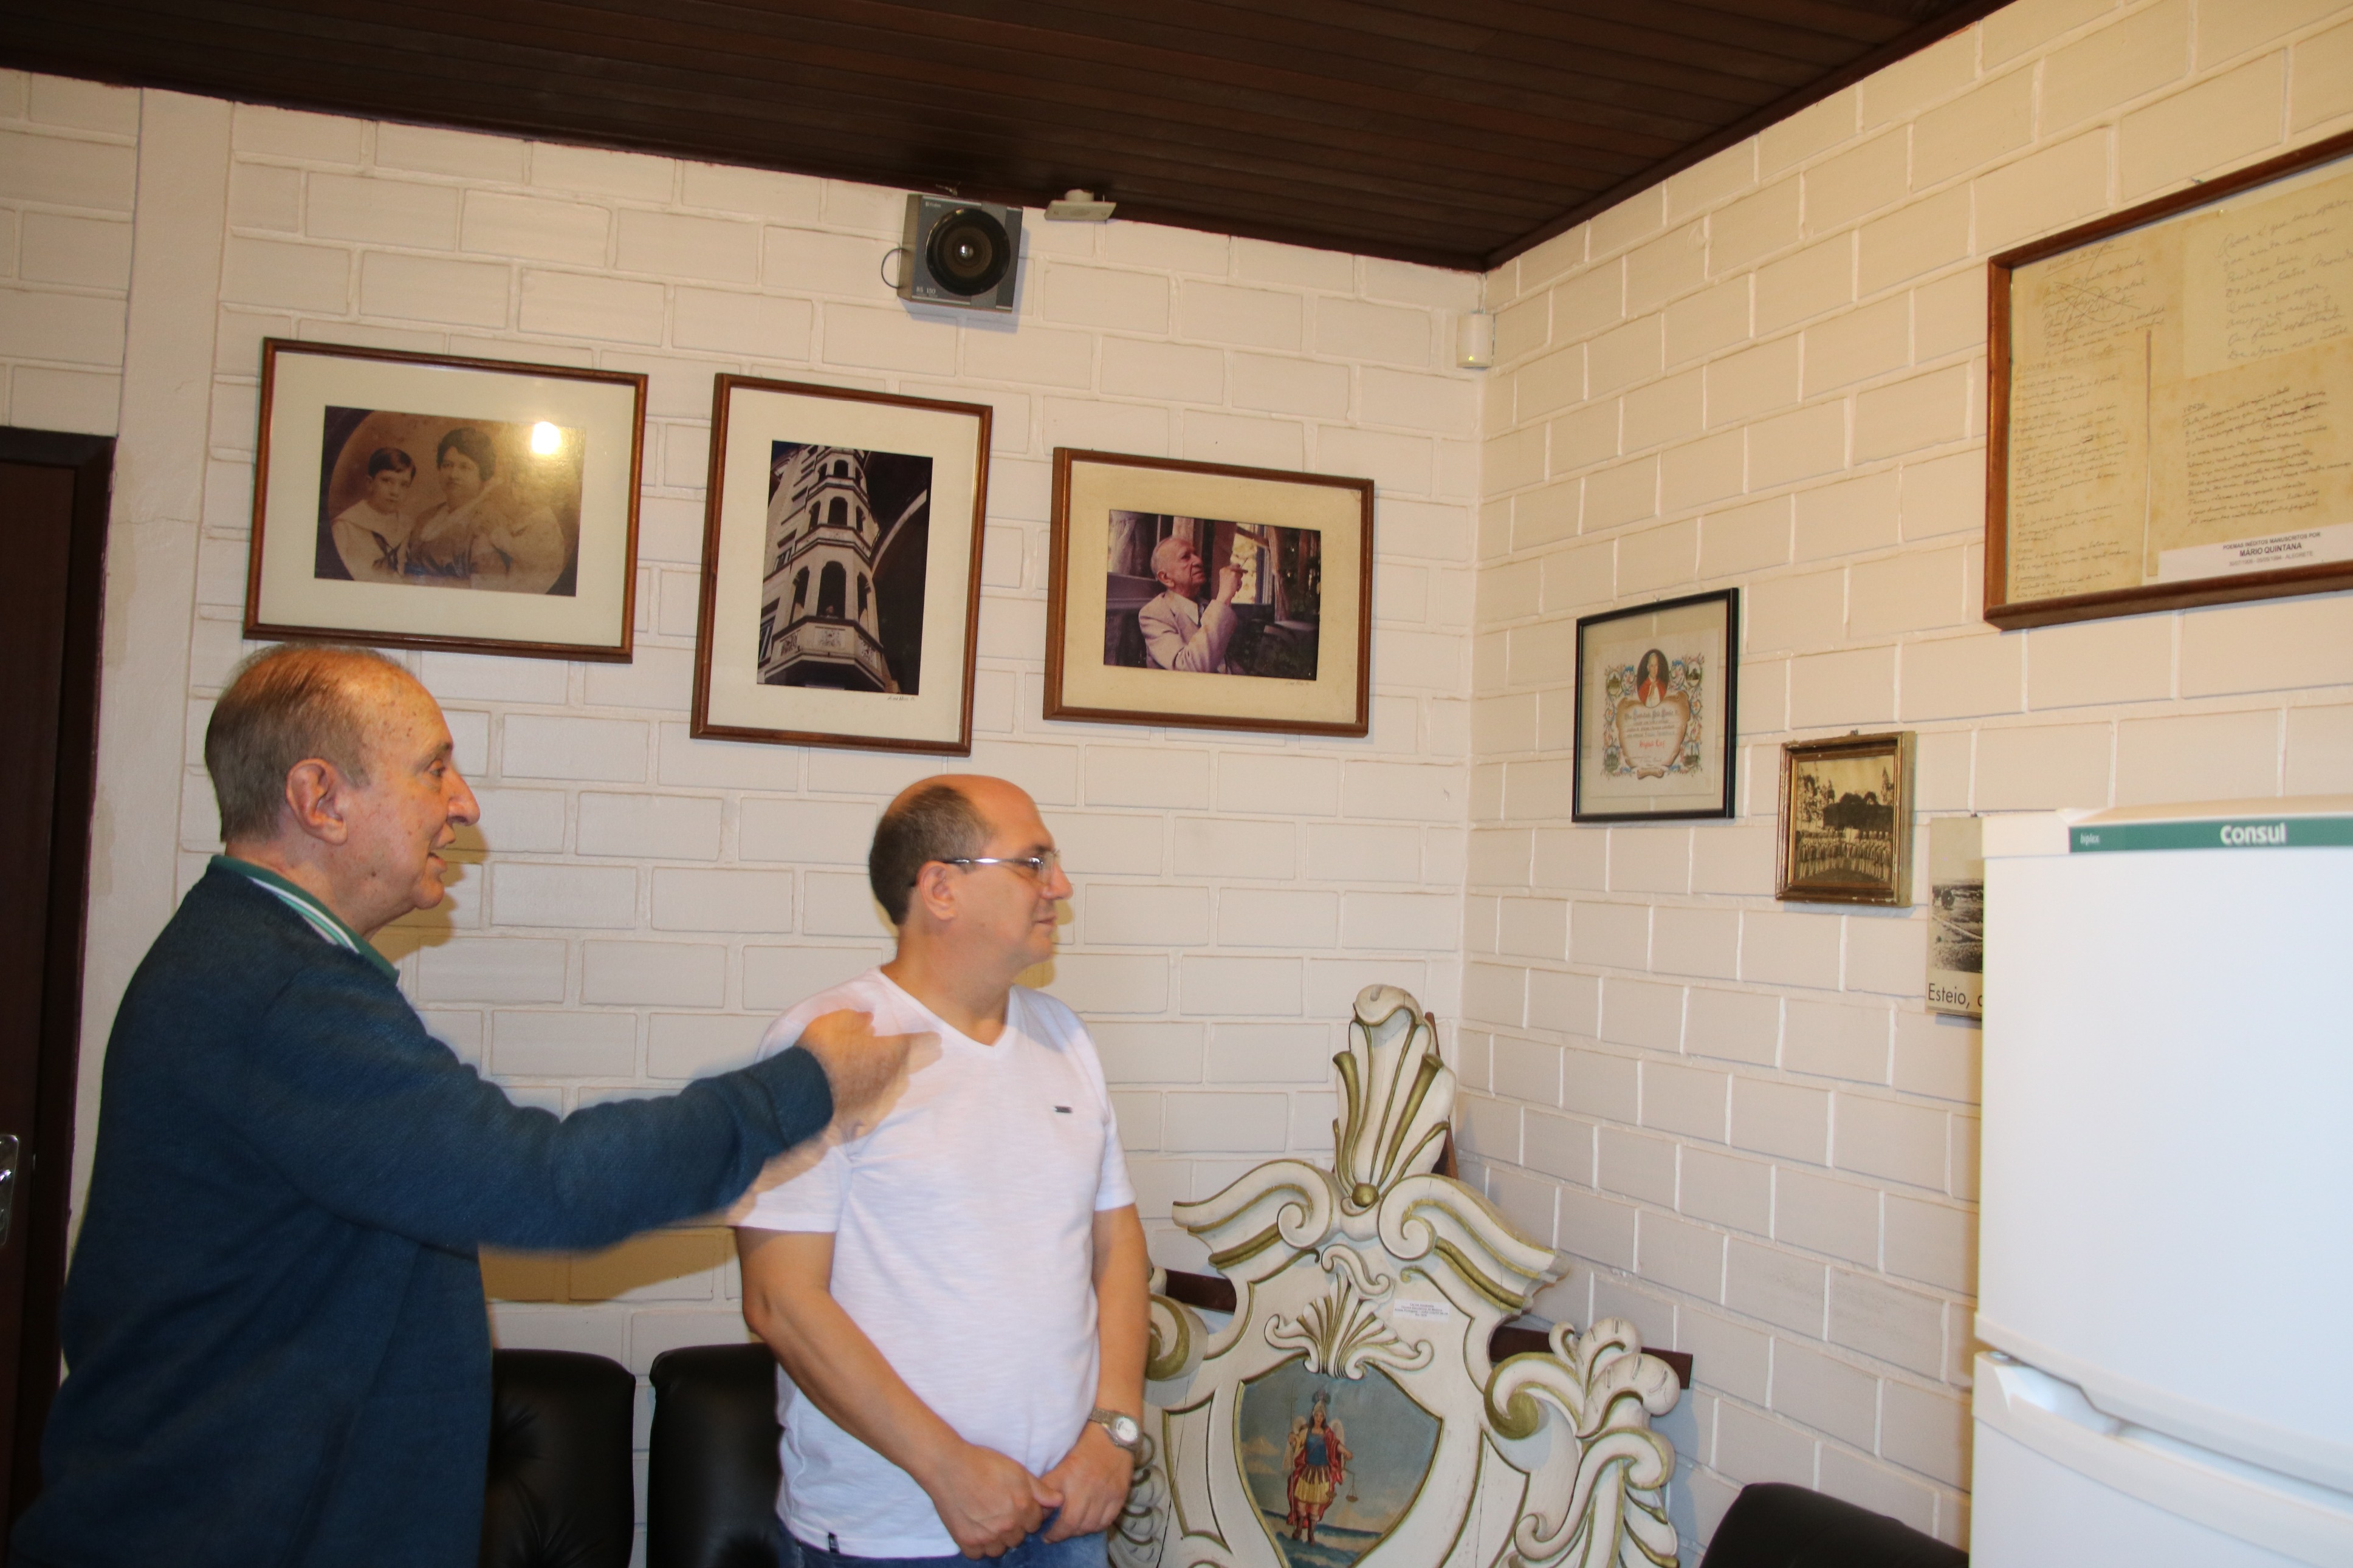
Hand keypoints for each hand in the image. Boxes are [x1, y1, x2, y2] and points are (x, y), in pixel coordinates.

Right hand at [795, 1010, 928, 1134]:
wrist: (798, 1099)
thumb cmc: (817, 1057)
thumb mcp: (834, 1023)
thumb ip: (856, 1018)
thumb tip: (868, 1019)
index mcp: (893, 1053)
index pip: (924, 1045)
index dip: (928, 1041)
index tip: (934, 1040)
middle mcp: (893, 1081)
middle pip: (910, 1069)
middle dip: (910, 1061)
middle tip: (909, 1055)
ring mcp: (881, 1105)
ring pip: (894, 1091)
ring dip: (888, 1083)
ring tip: (873, 1076)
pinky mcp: (867, 1124)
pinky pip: (876, 1110)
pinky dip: (870, 1103)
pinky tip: (859, 1098)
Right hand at [921, 1440, 1058, 1557]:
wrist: (948, 1466)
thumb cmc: (983, 1463)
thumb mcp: (1016, 1470)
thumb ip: (1040, 1489)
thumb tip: (1059, 1501)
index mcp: (1022, 1507)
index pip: (1035, 1523)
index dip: (1027, 1514)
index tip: (1014, 1505)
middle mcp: (1008, 1525)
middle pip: (1018, 1537)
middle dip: (1013, 1527)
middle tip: (999, 1511)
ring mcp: (987, 1535)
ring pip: (1000, 1549)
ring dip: (997, 1539)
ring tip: (988, 1521)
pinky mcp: (967, 1541)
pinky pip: (979, 1554)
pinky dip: (978, 1545)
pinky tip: (975, 1528)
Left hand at [1039, 1422, 1133, 1541]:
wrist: (1116, 1433)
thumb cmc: (1086, 1442)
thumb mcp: (1063, 1457)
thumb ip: (1052, 1481)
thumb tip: (1040, 1504)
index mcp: (1067, 1473)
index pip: (1049, 1503)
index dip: (1041, 1518)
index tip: (1036, 1524)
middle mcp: (1085, 1485)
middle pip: (1069, 1522)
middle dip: (1057, 1534)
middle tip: (1050, 1537)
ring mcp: (1104, 1492)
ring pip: (1087, 1525)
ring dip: (1076, 1532)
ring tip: (1069, 1531)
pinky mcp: (1119, 1496)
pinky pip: (1105, 1521)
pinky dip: (1094, 1527)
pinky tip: (1087, 1525)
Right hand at [1212, 564, 1240, 602]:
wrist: (1224, 595)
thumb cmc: (1226, 590)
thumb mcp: (1227, 581)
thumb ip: (1232, 575)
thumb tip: (1241, 573)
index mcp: (1222, 570)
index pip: (1232, 565)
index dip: (1237, 568)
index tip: (1242, 569)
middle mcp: (1225, 569)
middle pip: (1237, 566)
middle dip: (1242, 570)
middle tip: (1247, 571)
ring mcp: (1229, 571)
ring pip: (1240, 573)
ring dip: (1239, 580)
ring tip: (1235, 587)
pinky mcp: (1234, 574)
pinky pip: (1240, 577)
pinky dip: (1240, 583)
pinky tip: (1236, 587)